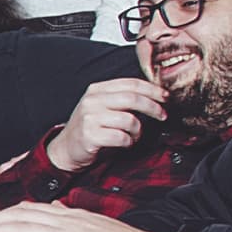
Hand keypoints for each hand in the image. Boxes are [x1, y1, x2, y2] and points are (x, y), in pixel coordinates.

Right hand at [46, 79, 166, 172]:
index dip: (152, 90)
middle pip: (132, 99)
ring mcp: (90, 117)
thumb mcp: (102, 107)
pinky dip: (128, 142)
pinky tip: (124, 143)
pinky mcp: (90, 135)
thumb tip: (154, 96)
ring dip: (138, 131)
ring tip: (134, 136)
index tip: (165, 97)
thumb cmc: (90, 128)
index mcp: (97, 90)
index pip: (130, 83)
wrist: (66, 148)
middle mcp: (92, 101)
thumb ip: (122, 99)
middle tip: (163, 116)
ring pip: (129, 120)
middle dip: (153, 107)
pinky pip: (121, 137)